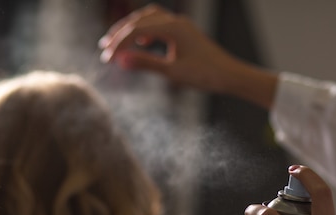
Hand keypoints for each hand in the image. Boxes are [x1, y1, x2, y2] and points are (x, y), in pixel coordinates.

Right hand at [98, 4, 245, 93]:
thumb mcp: (172, 72)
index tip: (107, 59)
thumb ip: (145, 63)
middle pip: (140, 20)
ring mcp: (181, 25)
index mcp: (173, 28)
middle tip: (104, 48)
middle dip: (120, 33)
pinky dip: (145, 30)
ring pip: (149, 18)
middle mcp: (176, 21)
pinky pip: (159, 24)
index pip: (137, 31)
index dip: (119, 44)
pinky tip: (142, 43)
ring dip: (131, 29)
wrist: (230, 76)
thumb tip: (120, 60)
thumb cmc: (205, 75)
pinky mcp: (184, 32)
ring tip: (117, 42)